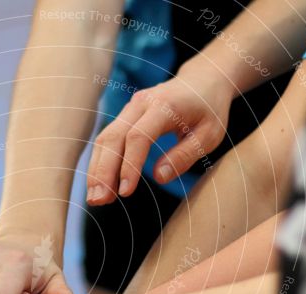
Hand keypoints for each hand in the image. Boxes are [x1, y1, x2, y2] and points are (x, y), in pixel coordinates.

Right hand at [86, 64, 233, 204]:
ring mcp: (130, 108)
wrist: (203, 80)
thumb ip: (185, 156)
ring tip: (95, 198)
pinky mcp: (125, 116)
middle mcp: (141, 103)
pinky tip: (100, 184)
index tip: (125, 192)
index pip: (138, 137)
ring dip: (97, 169)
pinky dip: (101, 162)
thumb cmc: (209, 110)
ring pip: (105, 138)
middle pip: (113, 137)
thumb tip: (159, 177)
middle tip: (98, 200)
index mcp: (164, 106)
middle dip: (103, 171)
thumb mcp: (209, 136)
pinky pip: (108, 139)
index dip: (129, 165)